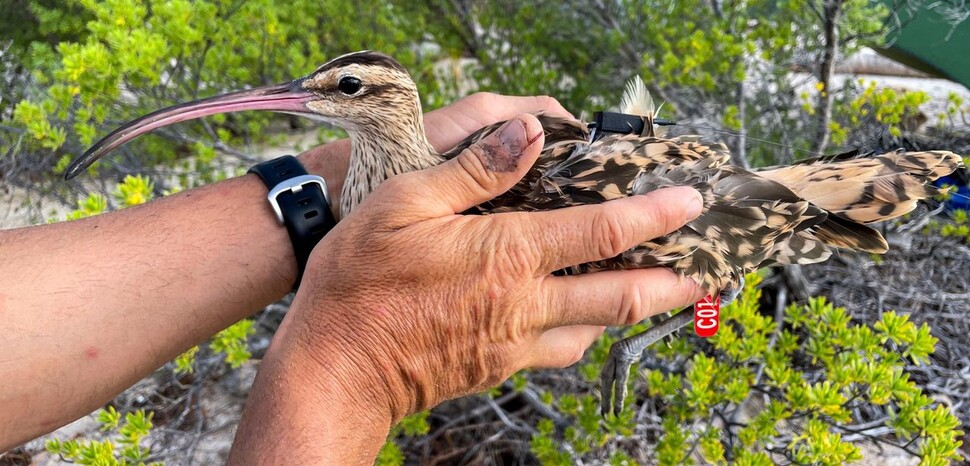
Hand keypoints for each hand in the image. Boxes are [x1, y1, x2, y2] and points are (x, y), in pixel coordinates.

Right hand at [231, 113, 704, 461]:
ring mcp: (516, 342)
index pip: (604, 233)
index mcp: (509, 256)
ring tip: (658, 290)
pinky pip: (561, 351)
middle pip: (623, 295)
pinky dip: (587, 332)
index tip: (690, 203)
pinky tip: (584, 321)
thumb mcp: (406, 204)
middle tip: (709, 270)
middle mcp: (525, 304)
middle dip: (674, 281)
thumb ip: (476, 169)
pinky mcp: (500, 367)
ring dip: (636, 309)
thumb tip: (530, 134)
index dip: (655, 215)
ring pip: (598, 329)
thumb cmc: (361, 282)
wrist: (337, 368)